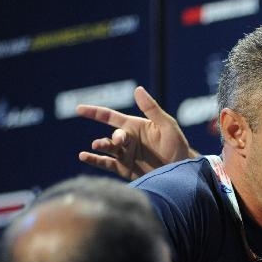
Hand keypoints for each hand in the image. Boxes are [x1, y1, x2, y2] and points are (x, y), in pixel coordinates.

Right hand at [76, 86, 193, 179]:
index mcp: (135, 127)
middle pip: (113, 135)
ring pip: (107, 148)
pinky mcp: (124, 169)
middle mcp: (127, 140)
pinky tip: (84, 156)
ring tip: (98, 145)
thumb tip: (138, 89)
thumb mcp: (168, 126)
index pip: (110, 116)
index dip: (95, 112)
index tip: (79, 109)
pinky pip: (106, 163)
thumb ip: (152, 109)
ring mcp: (124, 155)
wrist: (181, 172)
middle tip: (120, 141)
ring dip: (100, 146)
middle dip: (114, 138)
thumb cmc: (177, 147)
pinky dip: (94, 160)